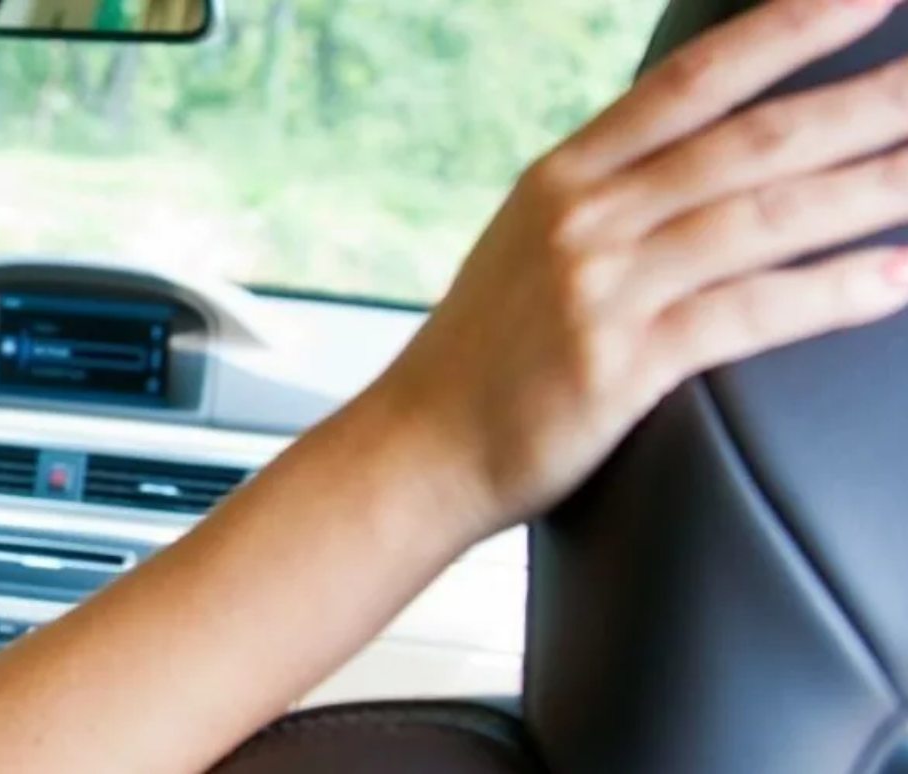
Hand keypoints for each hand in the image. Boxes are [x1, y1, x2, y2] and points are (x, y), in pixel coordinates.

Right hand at [367, 0, 907, 539]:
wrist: (419, 450)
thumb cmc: (487, 354)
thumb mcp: (530, 243)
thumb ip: (613, 193)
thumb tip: (708, 152)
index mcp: (565, 176)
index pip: (693, 79)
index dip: (786, 27)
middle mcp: (584, 218)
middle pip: (750, 141)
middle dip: (865, 101)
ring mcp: (601, 290)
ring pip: (763, 219)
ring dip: (873, 188)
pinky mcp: (619, 366)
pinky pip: (749, 315)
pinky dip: (833, 293)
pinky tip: (899, 277)